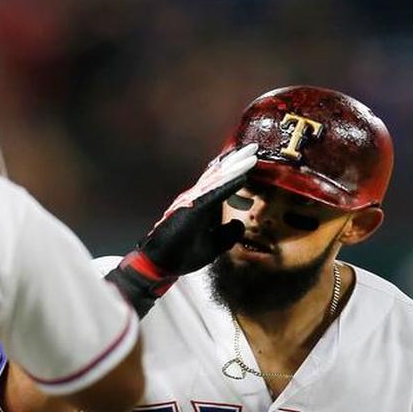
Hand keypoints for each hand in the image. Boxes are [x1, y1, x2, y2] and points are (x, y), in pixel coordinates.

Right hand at [105, 144, 257, 316]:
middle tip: (254, 147)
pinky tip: (242, 176)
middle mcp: (196, 198)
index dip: (235, 171)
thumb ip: (226, 234)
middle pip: (220, 175)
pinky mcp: (193, 208)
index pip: (220, 184)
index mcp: (200, 206)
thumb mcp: (212, 246)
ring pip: (218, 179)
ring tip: (251, 154)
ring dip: (235, 166)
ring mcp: (193, 201)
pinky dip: (229, 184)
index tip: (250, 159)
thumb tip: (240, 223)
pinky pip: (215, 193)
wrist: (158, 264)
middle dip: (237, 161)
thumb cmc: (180, 254)